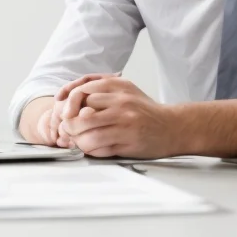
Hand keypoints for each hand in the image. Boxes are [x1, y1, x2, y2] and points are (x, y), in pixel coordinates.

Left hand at [57, 77, 176, 158]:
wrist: (172, 127)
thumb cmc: (144, 111)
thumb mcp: (125, 90)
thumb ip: (101, 90)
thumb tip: (69, 98)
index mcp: (119, 86)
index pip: (81, 91)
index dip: (67, 103)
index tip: (64, 113)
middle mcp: (122, 102)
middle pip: (80, 114)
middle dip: (69, 126)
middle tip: (68, 131)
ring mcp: (125, 123)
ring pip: (87, 134)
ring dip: (78, 141)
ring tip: (80, 141)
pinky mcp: (128, 141)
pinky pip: (98, 148)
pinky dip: (90, 150)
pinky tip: (93, 148)